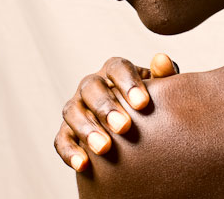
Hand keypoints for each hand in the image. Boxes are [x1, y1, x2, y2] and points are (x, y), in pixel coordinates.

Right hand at [54, 53, 177, 171]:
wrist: (137, 123)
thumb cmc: (147, 101)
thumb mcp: (159, 87)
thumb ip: (162, 74)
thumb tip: (162, 60)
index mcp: (114, 69)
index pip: (118, 68)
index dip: (128, 83)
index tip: (142, 103)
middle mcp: (92, 84)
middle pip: (92, 88)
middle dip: (106, 107)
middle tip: (124, 127)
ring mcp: (77, 105)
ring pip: (72, 112)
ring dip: (87, 129)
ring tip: (104, 148)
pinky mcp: (67, 130)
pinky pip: (61, 139)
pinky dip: (69, 151)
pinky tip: (83, 164)